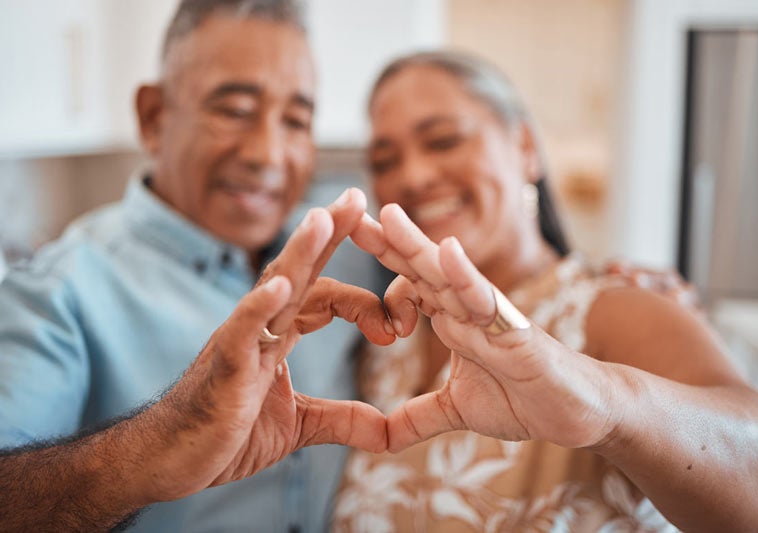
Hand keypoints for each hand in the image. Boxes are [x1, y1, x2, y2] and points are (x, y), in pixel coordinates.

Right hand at [137, 189, 391, 502]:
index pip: (324, 297)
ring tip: (324, 218)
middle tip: (357, 198)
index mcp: (279, 336)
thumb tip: (385, 432)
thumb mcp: (297, 426)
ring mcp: (239, 343)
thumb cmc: (225, 434)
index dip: (363, 304)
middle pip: (299, 271)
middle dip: (328, 234)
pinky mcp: (222, 367)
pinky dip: (260, 307)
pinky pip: (240, 331)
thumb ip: (341, 420)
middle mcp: (261, 329)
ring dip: (299, 253)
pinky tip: (280, 286)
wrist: (170, 462)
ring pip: (272, 288)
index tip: (396, 327)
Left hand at [351, 204, 615, 452]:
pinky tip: (445, 251)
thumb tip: (380, 439)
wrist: (575, 413)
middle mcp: (467, 309)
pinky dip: (466, 276)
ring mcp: (492, 316)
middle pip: (419, 269)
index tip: (353, 288)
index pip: (409, 288)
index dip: (380, 283)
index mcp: (451, 320)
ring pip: (448, 275)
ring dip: (417, 245)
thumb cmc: (523, 397)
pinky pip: (487, 299)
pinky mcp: (516, 330)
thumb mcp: (457, 411)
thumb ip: (418, 418)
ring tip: (388, 216)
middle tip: (347, 214)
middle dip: (384, 242)